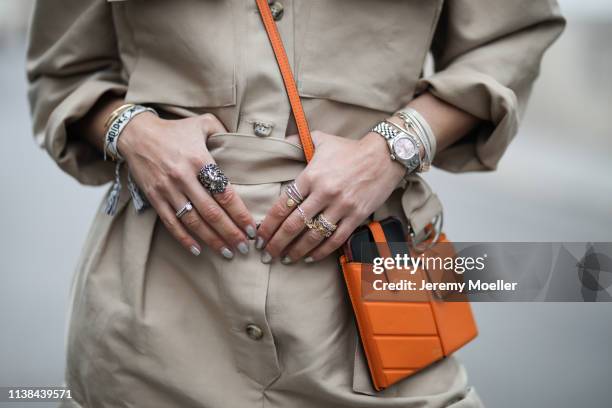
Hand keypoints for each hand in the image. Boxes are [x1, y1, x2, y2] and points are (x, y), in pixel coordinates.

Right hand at [118, 113, 256, 258]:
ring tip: (227, 252)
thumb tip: (242, 145)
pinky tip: (198, 250)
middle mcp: (183, 177)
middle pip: (211, 212)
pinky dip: (184, 239)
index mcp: (199, 159)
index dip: (239, 213)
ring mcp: (167, 189)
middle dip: (230, 232)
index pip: (224, 193)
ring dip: (211, 240)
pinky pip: (171, 223)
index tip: (251, 228)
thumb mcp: (203, 123)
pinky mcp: (154, 198)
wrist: (136, 134)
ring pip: (193, 221)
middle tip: (244, 247)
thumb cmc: (174, 130)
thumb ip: (224, 132)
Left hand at [256, 130, 405, 263]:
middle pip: (294, 224)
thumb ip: (299, 141)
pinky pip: (336, 239)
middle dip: (277, 242)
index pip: (284, 204)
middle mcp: (324, 193)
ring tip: (285, 258)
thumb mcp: (322, 139)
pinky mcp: (356, 216)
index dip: (269, 224)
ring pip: (313, 235)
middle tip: (267, 253)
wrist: (384, 156)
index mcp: (311, 176)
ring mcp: (341, 206)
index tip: (260, 235)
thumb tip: (282, 142)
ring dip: (296, 250)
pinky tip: (310, 257)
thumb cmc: (350, 149)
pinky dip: (321, 251)